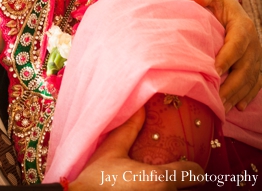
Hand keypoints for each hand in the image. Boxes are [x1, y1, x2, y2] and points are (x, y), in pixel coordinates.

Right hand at [69, 108, 204, 189]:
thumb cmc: (96, 178)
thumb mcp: (111, 150)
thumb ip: (129, 130)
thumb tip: (140, 108)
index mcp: (160, 179)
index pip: (195, 174)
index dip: (192, 168)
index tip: (187, 165)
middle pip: (185, 188)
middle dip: (178, 181)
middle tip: (165, 170)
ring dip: (168, 187)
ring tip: (148, 181)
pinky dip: (154, 190)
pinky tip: (142, 187)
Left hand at [181, 0, 261, 112]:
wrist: (218, 5)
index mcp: (242, 25)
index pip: (238, 43)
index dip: (228, 57)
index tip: (215, 71)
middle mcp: (253, 41)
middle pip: (246, 66)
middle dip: (233, 84)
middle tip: (217, 99)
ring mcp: (255, 54)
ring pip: (250, 77)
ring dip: (237, 94)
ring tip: (222, 108)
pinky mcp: (253, 63)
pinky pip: (255, 81)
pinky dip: (247, 94)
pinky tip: (237, 106)